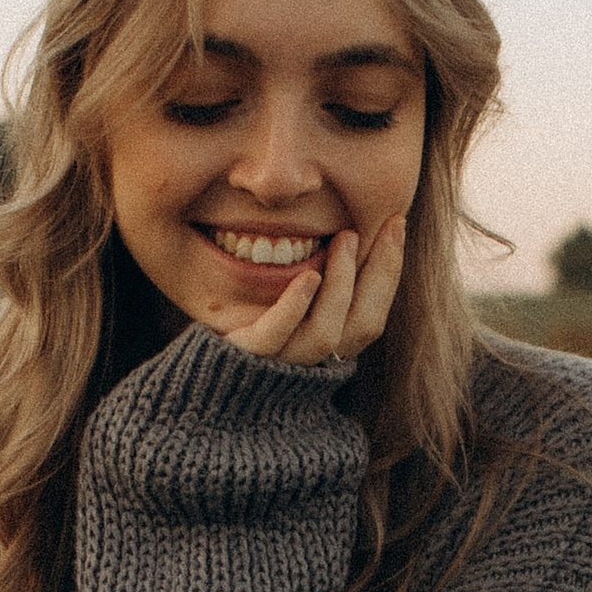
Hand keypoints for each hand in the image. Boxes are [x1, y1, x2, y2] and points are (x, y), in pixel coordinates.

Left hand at [224, 212, 405, 369]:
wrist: (195, 369)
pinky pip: (274, 337)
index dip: (389, 271)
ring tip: (345, 238)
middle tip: (383, 225)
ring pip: (324, 334)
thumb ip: (320, 271)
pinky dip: (294, 307)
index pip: (371, 314)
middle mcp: (309, 362)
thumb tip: (350, 226)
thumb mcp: (289, 291)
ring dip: (341, 284)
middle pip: (360, 326)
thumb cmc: (244, 319)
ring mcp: (278, 362)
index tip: (396, 223)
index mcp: (326, 346)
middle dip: (379, 274)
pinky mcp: (245, 356)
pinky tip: (307, 277)